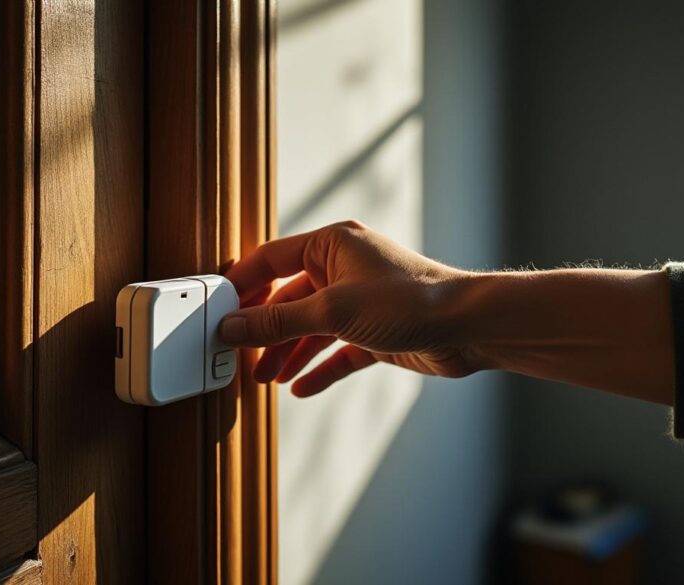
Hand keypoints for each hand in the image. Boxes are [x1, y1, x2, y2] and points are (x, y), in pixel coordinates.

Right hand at [220, 220, 477, 396]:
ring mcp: (361, 300)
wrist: (467, 327)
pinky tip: (300, 388)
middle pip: (289, 298)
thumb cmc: (409, 302)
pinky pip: (338, 350)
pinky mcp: (376, 331)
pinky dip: (319, 368)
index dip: (242, 285)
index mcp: (332, 245)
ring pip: (312, 327)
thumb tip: (233, 326)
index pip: (271, 260)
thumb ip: (278, 322)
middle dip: (265, 328)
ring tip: (265, 378)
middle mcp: (345, 269)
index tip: (216, 311)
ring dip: (288, 352)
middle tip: (239, 353)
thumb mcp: (332, 311)